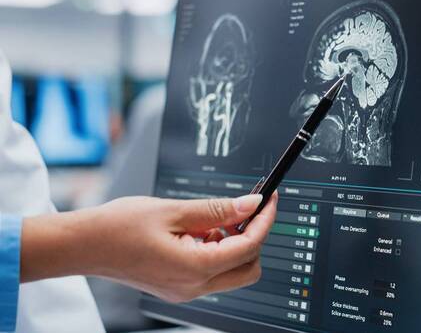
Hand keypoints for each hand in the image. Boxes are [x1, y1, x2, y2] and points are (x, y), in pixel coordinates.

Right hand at [21, 193, 277, 302]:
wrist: (83, 245)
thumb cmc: (119, 227)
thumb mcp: (173, 210)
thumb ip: (217, 210)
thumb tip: (251, 204)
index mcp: (194, 268)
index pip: (249, 247)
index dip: (264, 220)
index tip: (269, 198)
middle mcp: (193, 287)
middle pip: (248, 268)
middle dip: (253, 237)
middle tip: (243, 209)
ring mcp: (185, 290)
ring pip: (232, 271)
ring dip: (233, 243)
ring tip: (210, 219)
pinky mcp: (178, 286)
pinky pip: (212, 271)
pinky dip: (216, 250)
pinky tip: (198, 230)